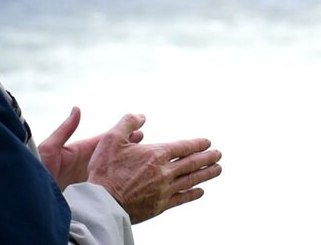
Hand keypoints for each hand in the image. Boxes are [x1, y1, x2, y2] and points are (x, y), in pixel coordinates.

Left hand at [39, 107, 142, 189]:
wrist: (31, 199)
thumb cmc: (37, 171)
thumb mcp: (50, 149)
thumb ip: (64, 130)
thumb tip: (77, 108)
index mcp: (79, 152)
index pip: (105, 140)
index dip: (123, 134)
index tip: (139, 127)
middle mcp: (85, 165)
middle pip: (113, 155)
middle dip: (130, 148)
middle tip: (147, 141)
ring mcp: (88, 179)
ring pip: (113, 171)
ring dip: (128, 164)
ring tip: (146, 159)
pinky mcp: (88, 193)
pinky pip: (107, 188)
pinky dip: (120, 184)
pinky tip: (134, 184)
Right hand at [86, 113, 222, 223]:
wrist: (102, 202)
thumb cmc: (104, 170)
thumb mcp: (111, 138)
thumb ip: (128, 123)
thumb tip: (141, 115)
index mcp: (156, 154)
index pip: (183, 147)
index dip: (197, 144)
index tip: (207, 142)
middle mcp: (164, 172)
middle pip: (192, 163)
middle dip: (207, 158)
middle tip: (219, 154)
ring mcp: (164, 190)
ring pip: (191, 180)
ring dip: (206, 174)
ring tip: (218, 169)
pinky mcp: (160, 205)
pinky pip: (182, 198)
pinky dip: (193, 193)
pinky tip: (200, 191)